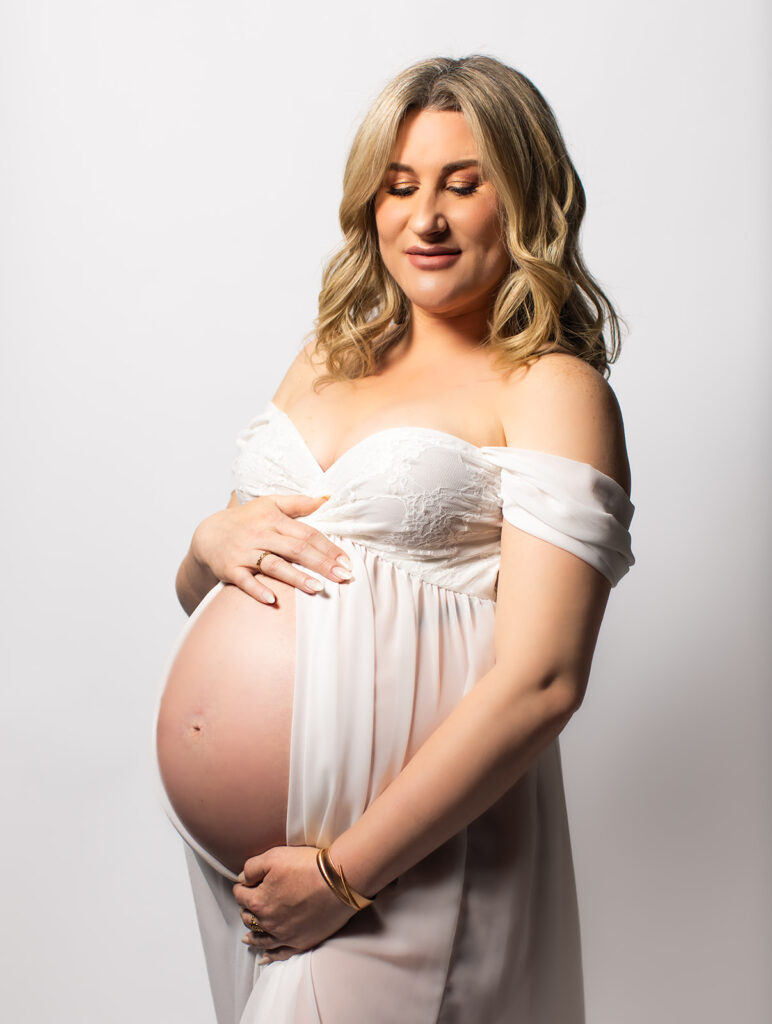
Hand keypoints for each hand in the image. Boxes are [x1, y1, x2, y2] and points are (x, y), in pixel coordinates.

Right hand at [191, 494, 352, 604]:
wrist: (207, 534)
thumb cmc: (246, 519)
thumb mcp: (270, 504)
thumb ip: (299, 502)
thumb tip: (328, 498)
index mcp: (273, 519)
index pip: (307, 533)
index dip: (328, 547)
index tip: (347, 561)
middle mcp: (260, 534)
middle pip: (295, 549)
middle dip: (321, 563)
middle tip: (342, 577)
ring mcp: (244, 553)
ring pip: (274, 565)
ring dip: (296, 577)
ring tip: (318, 588)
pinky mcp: (230, 569)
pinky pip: (244, 580)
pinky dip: (257, 590)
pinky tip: (273, 599)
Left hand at [232, 846, 357, 963]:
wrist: (338, 880)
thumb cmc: (308, 866)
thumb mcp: (274, 856)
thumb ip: (252, 868)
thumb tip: (242, 878)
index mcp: (259, 901)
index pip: (240, 895)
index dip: (242, 886)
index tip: (246, 882)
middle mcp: (269, 922)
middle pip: (249, 917)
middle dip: (246, 909)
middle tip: (250, 901)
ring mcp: (285, 935)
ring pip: (261, 939)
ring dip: (252, 935)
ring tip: (247, 937)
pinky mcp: (302, 941)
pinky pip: (281, 954)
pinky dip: (270, 957)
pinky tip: (264, 958)